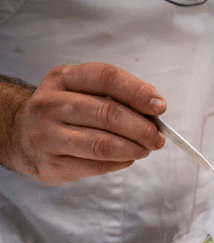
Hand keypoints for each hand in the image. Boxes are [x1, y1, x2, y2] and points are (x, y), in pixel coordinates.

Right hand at [2, 63, 166, 183]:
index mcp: (63, 78)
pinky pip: (97, 165)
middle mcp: (50, 104)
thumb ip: (117, 94)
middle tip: (158, 137)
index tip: (160, 107)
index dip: (137, 92)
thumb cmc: (66, 112)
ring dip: (134, 148)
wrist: (24, 137)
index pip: (106, 77)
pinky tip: (128, 158)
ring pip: (103, 144)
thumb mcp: (84, 91)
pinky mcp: (52, 164)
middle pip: (108, 114)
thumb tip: (154, 104)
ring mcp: (47, 135)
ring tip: (146, 149)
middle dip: (142, 128)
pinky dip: (121, 163)